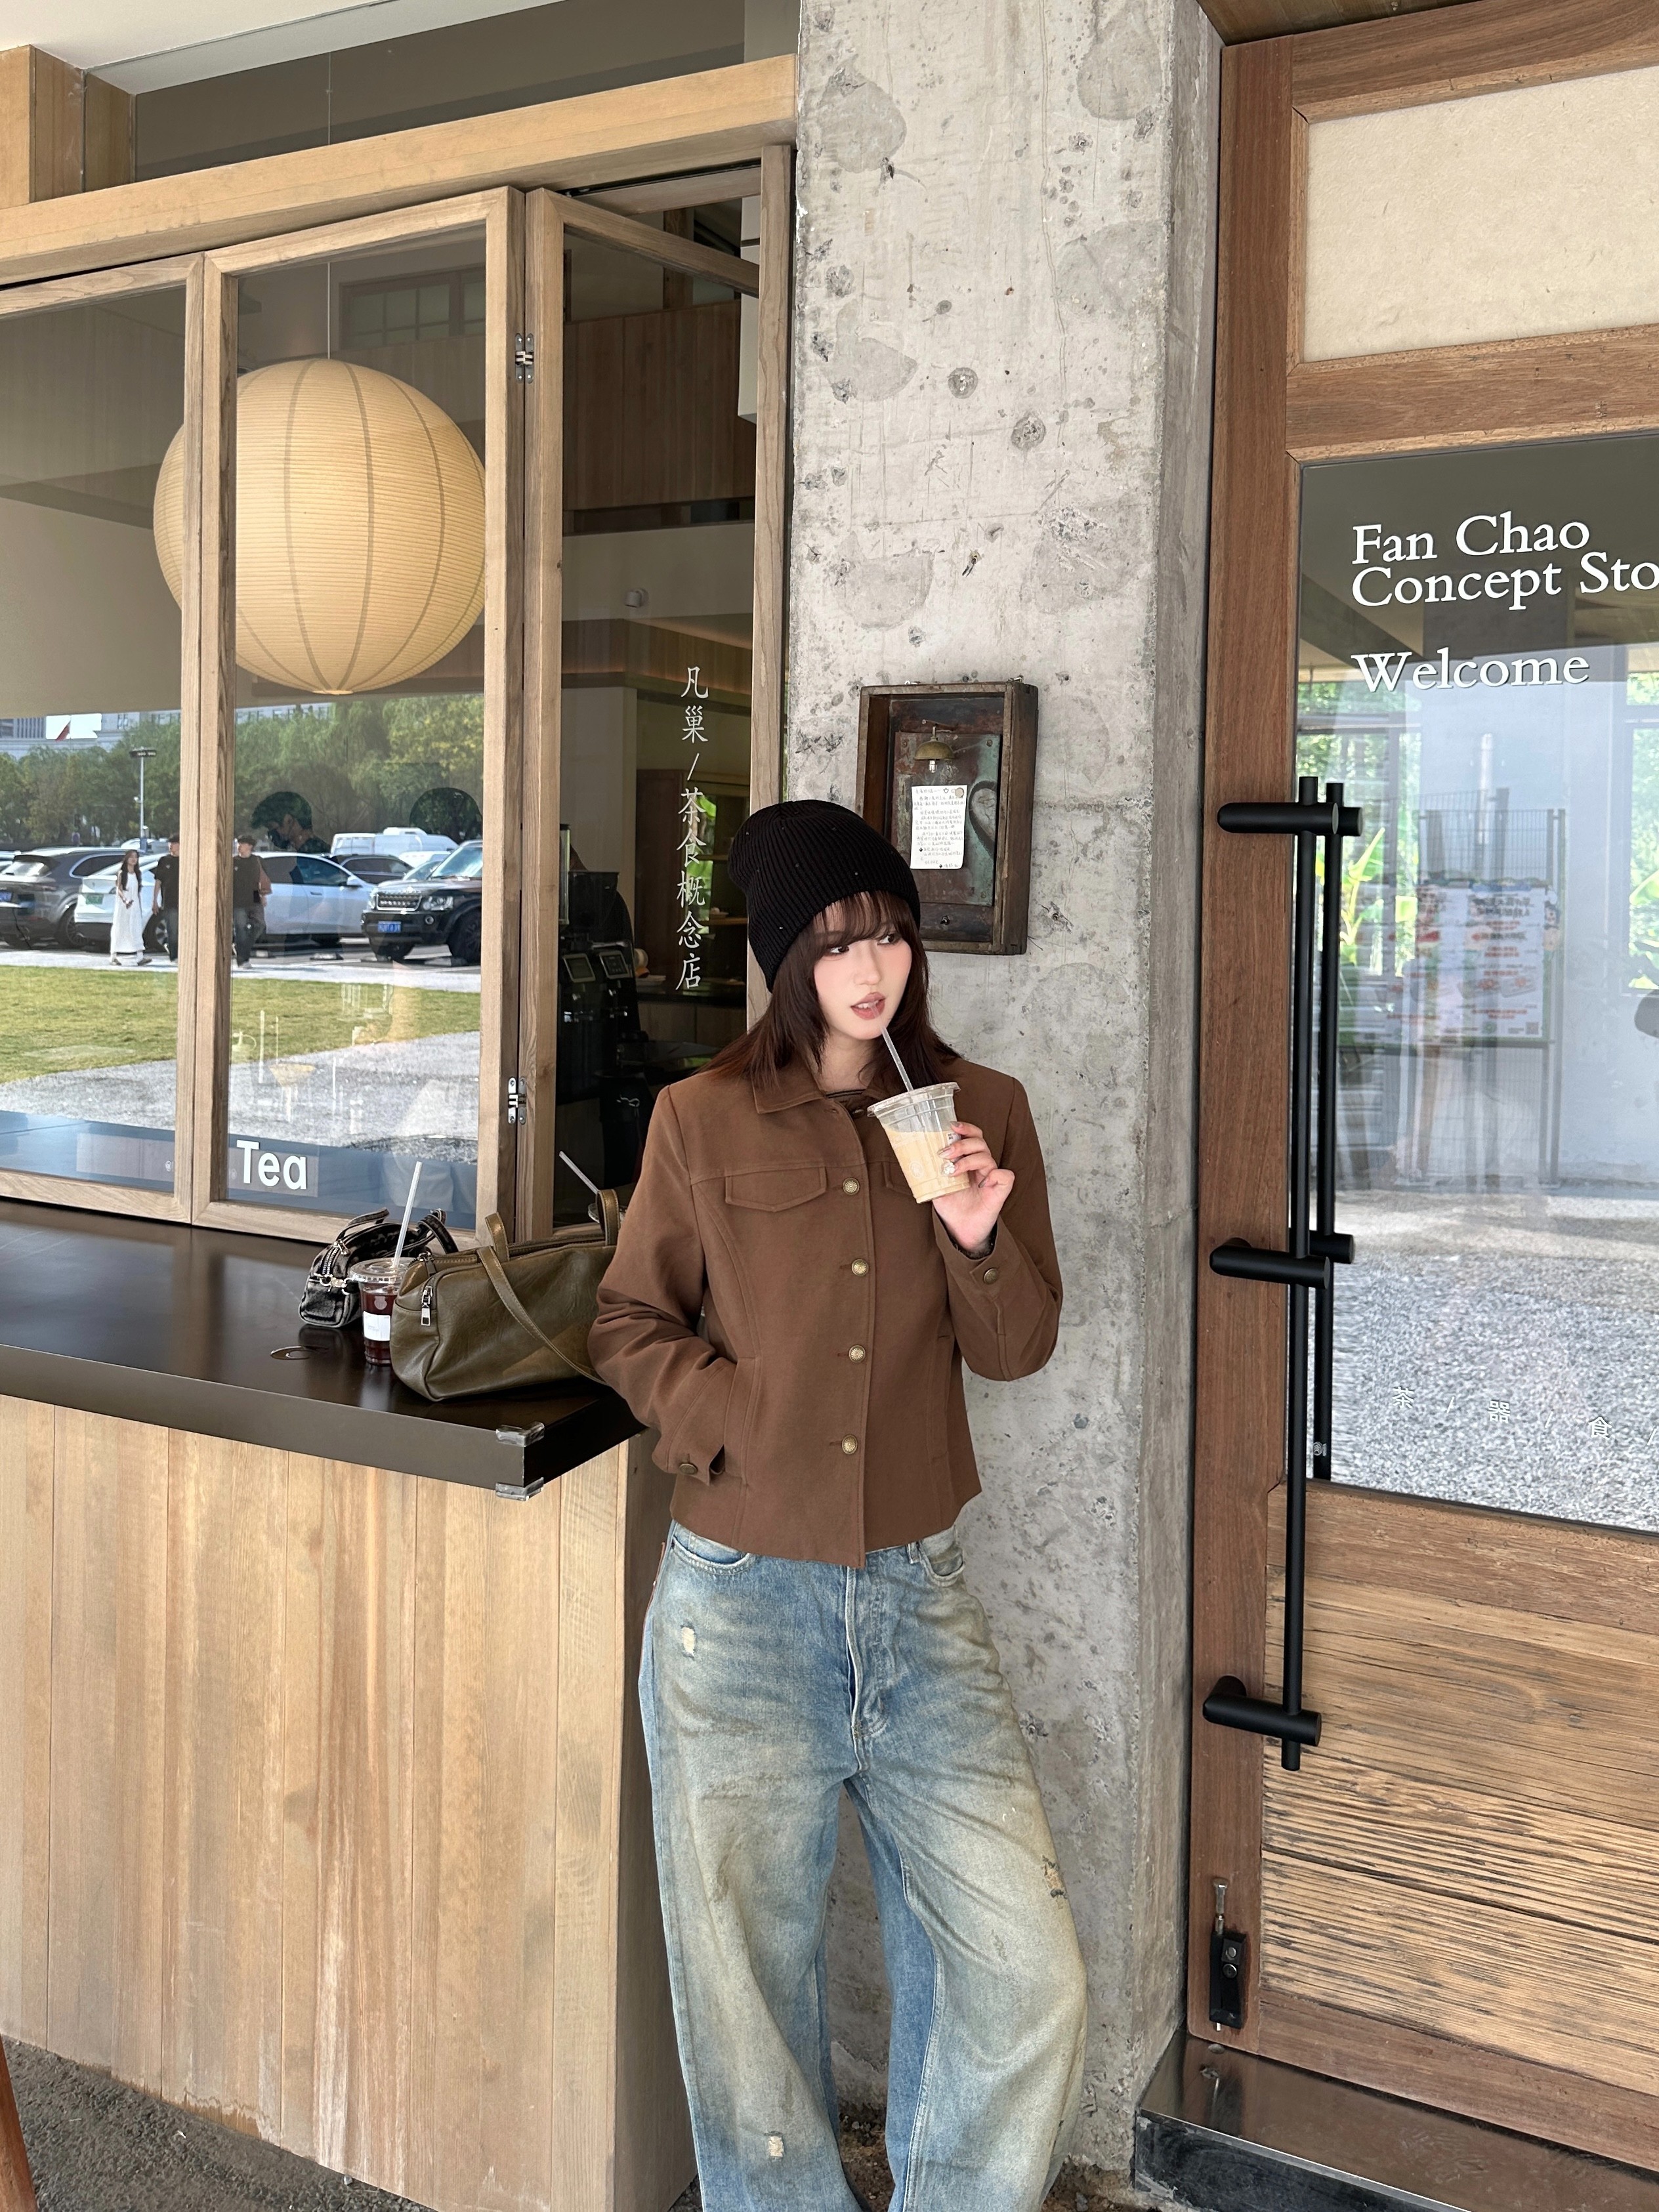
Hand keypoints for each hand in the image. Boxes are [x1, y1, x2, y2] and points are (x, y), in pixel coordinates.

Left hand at [931, 1121, 1012, 1256]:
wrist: (960, 1230)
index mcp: (969, 1161)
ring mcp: (991, 1178)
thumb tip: (916, 1157)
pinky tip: (983, 1183)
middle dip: (961, 1144)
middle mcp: (981, 1166)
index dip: (965, 1128)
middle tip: (945, 1154)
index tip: (951, 1126)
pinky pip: (1006, 1176)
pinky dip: (996, 1175)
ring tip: (952, 1170)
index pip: (972, 1136)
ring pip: (988, 1157)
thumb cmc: (952, 1206)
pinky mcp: (1000, 1191)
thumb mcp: (936, 1185)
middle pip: (979, 1143)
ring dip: (968, 1159)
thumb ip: (932, 1171)